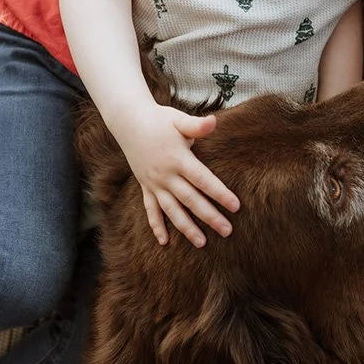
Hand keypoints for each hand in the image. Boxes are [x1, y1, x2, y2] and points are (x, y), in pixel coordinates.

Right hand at [114, 103, 239, 247]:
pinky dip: (156, 226)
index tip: (236, 207)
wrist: (128, 122)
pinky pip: (150, 210)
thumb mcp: (178, 120)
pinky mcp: (146, 187)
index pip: (203, 180)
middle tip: (227, 231)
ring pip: (172, 210)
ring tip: (202, 243)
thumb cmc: (159, 120)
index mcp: (178, 159)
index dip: (220, 194)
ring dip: (186, 228)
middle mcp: (166, 175)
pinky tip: (164, 242)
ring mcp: (154, 183)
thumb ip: (196, 125)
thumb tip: (214, 121)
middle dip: (209, 216)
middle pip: (191, 200)